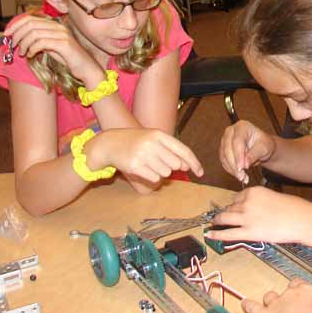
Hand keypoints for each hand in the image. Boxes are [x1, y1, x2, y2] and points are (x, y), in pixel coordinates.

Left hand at [5, 15, 100, 80]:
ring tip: (23, 52)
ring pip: (34, 33)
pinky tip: (31, 55)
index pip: (31, 18)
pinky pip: (41, 42)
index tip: (7, 34)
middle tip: (13, 45)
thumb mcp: (51, 47)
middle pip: (30, 24)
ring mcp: (62, 34)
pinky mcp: (64, 44)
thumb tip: (21, 38)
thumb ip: (39, 40)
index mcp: (55, 25)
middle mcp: (59, 27)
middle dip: (17, 34)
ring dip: (24, 43)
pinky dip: (32, 48)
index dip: (16, 25)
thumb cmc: (70, 59)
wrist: (87, 69)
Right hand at [86, 129, 203, 183]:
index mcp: (160, 135)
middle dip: (171, 167)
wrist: (110, 143)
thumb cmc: (137, 141)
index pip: (184, 150)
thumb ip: (171, 151)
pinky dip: (152, 177)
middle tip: (158, 161)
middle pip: (175, 164)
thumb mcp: (154, 140)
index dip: (194, 163)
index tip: (201, 173)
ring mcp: (143, 154)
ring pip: (165, 172)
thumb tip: (186, 166)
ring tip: (149, 163)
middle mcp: (152, 143)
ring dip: (161, 172)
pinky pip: (154, 178)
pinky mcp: (135, 166)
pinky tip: (143, 169)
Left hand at [208, 186, 311, 243]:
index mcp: (253, 191)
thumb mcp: (273, 196)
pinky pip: (228, 234)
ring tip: (213, 224)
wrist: (302, 220)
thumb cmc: (293, 208)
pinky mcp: (249, 233)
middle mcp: (247, 202)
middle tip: (220, 217)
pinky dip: (216, 234)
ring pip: (225, 218)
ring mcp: (246, 218)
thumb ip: (259, 201)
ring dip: (218, 221)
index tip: (233, 209)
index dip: (235, 204)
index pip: (237, 197)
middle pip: (229, 207)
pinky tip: (209, 234)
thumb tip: (250, 209)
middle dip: (225, 213)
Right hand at [219, 120, 275, 183]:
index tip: (242, 168)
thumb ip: (254, 155)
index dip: (238, 155)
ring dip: (232, 169)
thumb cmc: (264, 144)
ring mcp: (225, 140)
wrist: (261, 147)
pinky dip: (230, 170)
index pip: (237, 141)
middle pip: (228, 149)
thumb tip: (245, 164)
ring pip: (224, 156)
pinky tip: (240, 176)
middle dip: (234, 165)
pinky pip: (224, 162)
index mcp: (242, 126)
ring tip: (243, 178)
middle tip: (242, 176)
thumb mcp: (264, 148)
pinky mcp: (223, 150)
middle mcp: (231, 131)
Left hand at [242, 278, 311, 312]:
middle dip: (288, 298)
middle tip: (291, 308)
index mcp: (309, 292)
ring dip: (270, 301)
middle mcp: (291, 294)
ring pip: (270, 296)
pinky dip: (247, 305)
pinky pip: (252, 307)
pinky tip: (244, 303)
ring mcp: (276, 303)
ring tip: (270, 305)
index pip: (303, 285)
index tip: (304, 299)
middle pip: (287, 289)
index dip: (302, 292)